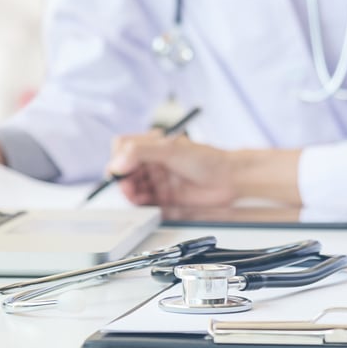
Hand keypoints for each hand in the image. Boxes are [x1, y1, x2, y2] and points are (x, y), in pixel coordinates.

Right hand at [108, 133, 238, 206]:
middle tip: (126, 185)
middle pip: (125, 169)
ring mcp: (158, 179)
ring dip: (129, 191)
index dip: (118, 158)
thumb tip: (117, 163)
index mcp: (152, 144)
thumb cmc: (206, 159)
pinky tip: (143, 202)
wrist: (229, 179)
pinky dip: (139, 203)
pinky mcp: (164, 197)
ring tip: (135, 195)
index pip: (123, 147)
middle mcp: (153, 161)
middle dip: (122, 178)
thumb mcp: (170, 150)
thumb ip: (141, 153)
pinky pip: (144, 201)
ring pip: (132, 186)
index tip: (119, 169)